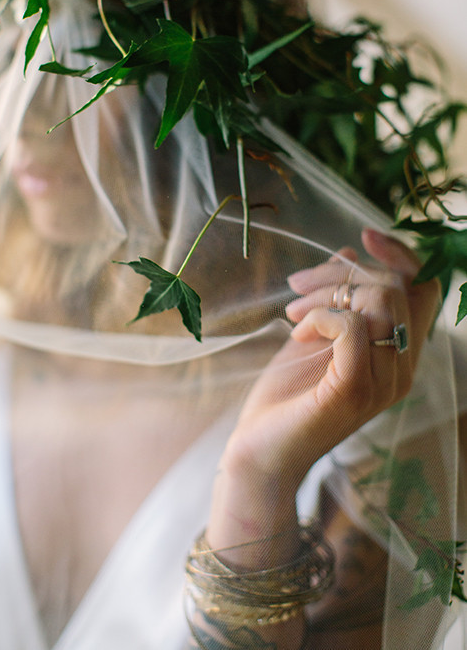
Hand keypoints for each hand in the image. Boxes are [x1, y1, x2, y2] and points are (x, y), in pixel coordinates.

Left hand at [207, 229, 439, 564]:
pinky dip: (321, 317)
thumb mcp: (315, 335)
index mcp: (399, 354)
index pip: (426, 290)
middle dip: (340, 274)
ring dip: (326, 294)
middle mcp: (402, 369)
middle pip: (395, 287)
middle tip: (297, 286)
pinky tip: (297, 333)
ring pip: (380, 302)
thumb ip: (337, 300)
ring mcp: (382, 382)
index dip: (401, 255)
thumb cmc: (288, 396)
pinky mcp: (354, 390)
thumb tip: (349, 253)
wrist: (261, 451)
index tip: (364, 236)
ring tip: (294, 314)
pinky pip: (353, 327)